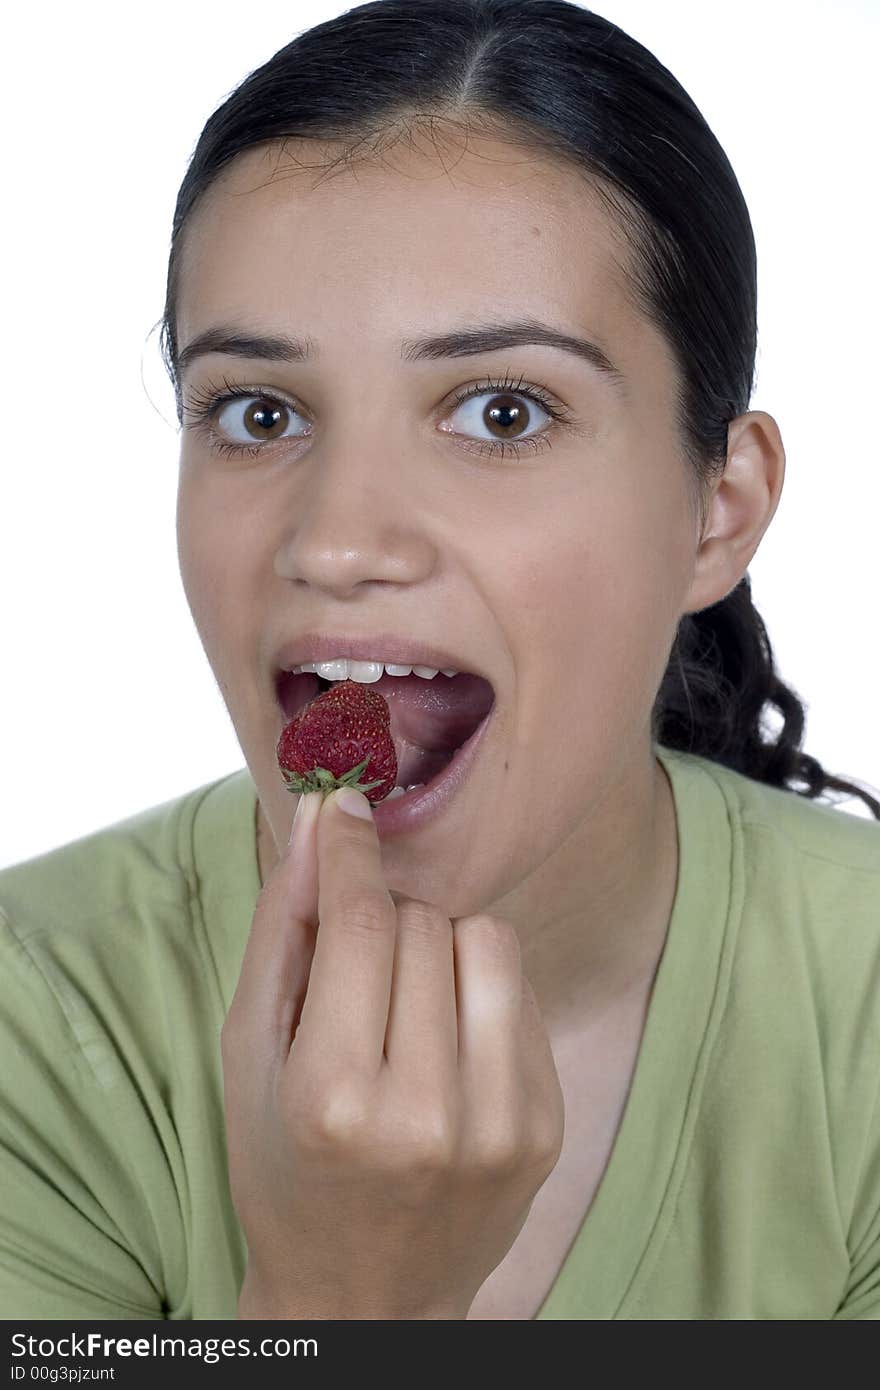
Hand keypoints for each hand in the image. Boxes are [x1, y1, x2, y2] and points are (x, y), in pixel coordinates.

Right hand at [221, 787, 564, 1319]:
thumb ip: (282, 933)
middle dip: (385, 920)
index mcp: (337, 1100)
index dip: (350, 853)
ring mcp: (501, 1125)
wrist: (365, 1294)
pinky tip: (445, 1042)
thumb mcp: (251, 1056)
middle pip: (425, 925)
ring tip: (407, 1000)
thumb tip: (318, 822)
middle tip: (358, 966)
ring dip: (442, 944)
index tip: (343, 806)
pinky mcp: (545, 1126)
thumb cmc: (286, 1168)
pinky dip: (479, 991)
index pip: (363, 925)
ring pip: (488, 940)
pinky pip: (521, 992)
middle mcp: (430, 1115)